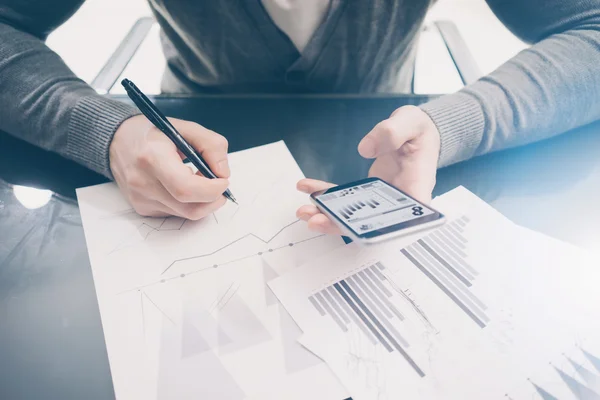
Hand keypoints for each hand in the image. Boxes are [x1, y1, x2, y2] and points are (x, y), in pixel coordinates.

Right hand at [109, 115, 230, 218]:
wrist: (117, 141)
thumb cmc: (152, 133)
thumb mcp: (185, 127)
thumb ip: (211, 145)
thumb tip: (223, 172)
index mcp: (152, 157)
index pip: (186, 188)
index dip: (211, 189)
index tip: (223, 180)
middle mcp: (143, 182)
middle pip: (189, 207)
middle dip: (213, 199)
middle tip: (219, 185)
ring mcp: (141, 199)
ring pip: (186, 214)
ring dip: (202, 201)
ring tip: (200, 180)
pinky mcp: (142, 209)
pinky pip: (175, 213)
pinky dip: (188, 203)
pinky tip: (183, 186)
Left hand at [296, 105, 439, 233]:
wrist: (415, 132)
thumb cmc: (419, 130)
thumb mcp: (411, 122)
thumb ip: (392, 132)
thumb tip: (365, 148)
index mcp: (417, 188)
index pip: (404, 219)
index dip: (382, 231)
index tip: (359, 231)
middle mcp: (398, 201)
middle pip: (370, 223)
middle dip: (340, 224)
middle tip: (316, 220)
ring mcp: (380, 200)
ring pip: (352, 215)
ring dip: (327, 214)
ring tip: (303, 211)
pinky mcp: (367, 193)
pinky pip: (343, 198)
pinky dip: (324, 194)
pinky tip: (306, 187)